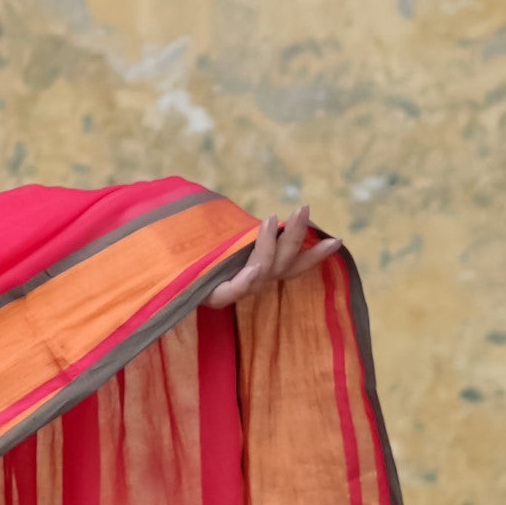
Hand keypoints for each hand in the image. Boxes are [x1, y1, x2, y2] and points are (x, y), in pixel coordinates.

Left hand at [204, 205, 327, 309]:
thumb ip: (251, 233)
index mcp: (262, 269)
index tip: (338, 240)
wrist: (167, 280)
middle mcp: (256, 281)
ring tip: (272, 219)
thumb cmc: (202, 254)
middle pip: (284, 261)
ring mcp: (239, 289)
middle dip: (296, 235)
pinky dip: (248, 279)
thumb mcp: (231, 239)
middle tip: (303, 208)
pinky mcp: (217, 296)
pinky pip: (236, 289)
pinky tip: (257, 267)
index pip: (295, 263)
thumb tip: (268, 213)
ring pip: (264, 268)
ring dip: (271, 244)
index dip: (317, 254)